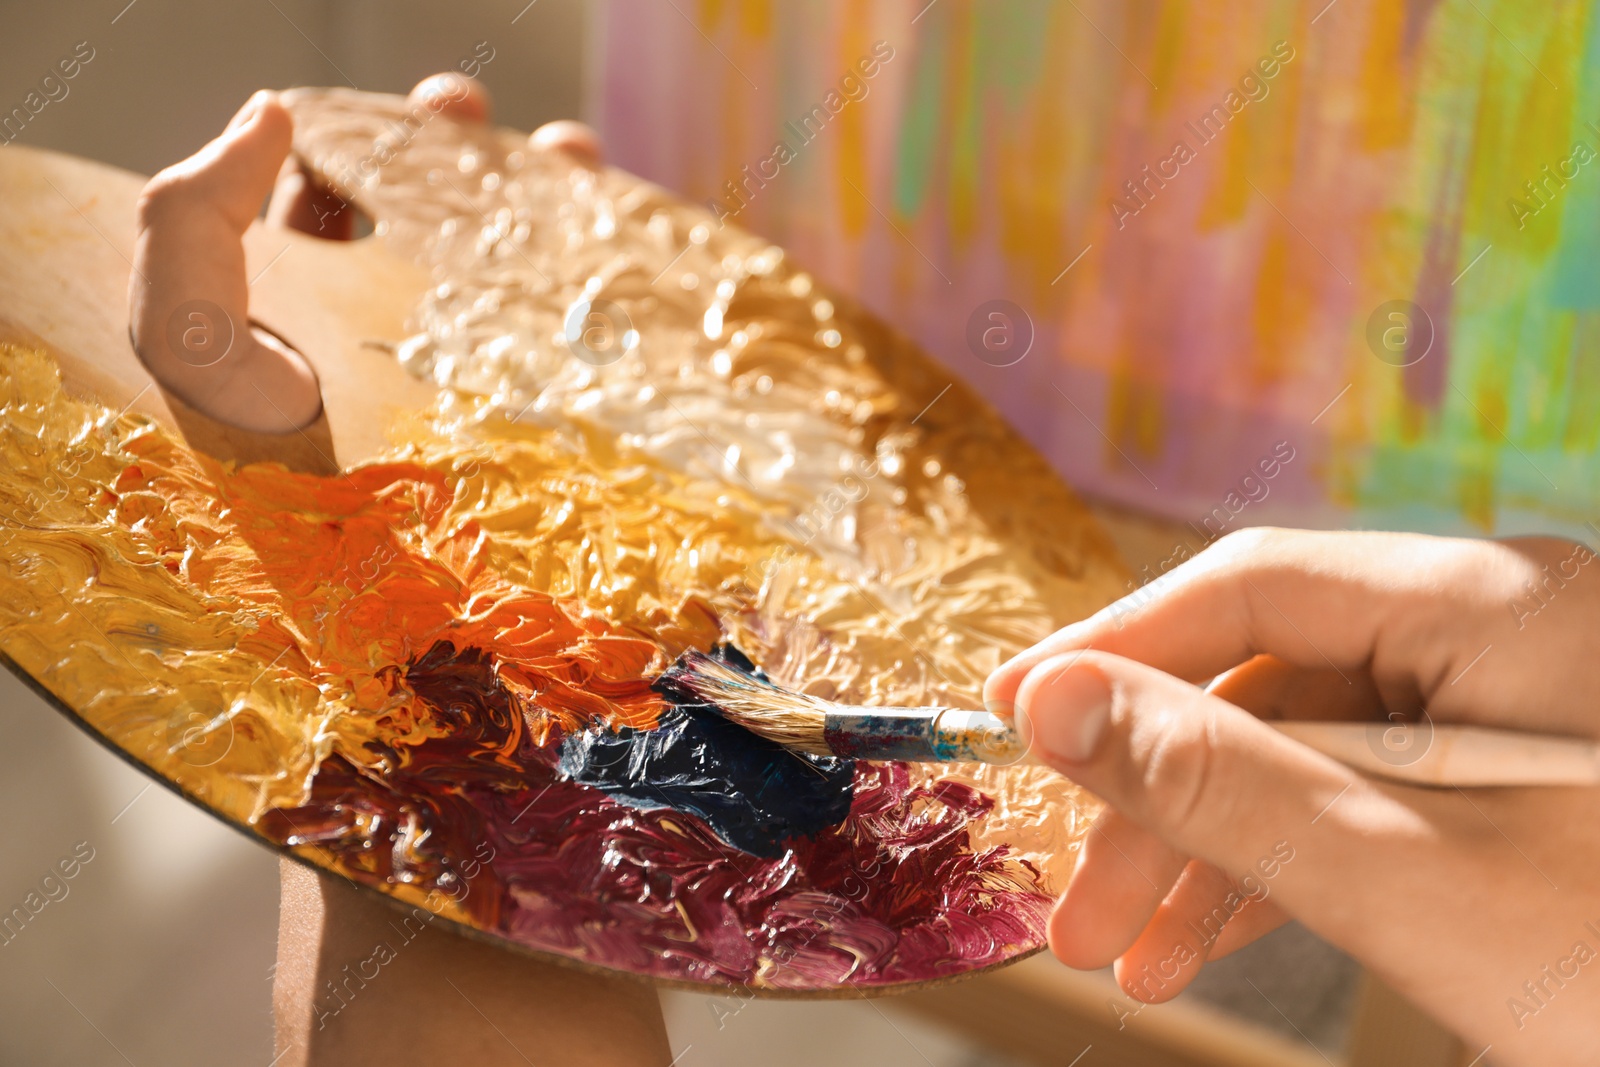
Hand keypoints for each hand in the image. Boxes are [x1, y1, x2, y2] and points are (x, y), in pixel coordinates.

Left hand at [128, 73, 598, 433]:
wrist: (321, 550)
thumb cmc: (241, 448)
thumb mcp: (181, 323)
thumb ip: (197, 210)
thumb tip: (274, 111)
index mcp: (304, 280)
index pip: (342, 181)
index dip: (373, 130)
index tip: (410, 105)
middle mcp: (381, 305)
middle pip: (424, 199)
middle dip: (456, 143)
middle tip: (470, 111)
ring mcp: (449, 344)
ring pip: (496, 244)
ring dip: (532, 186)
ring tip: (565, 153)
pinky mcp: (507, 385)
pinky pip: (548, 311)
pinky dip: (583, 263)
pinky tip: (599, 225)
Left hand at [131, 76, 659, 1064]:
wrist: (427, 717)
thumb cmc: (300, 560)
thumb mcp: (203, 381)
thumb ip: (195, 238)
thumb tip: (267, 122)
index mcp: (311, 371)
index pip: (338, 239)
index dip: (371, 160)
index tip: (423, 111)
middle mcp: (406, 403)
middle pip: (442, 265)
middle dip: (478, 184)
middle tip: (512, 132)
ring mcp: (503, 450)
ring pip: (533, 313)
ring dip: (561, 235)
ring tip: (577, 174)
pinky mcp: (586, 494)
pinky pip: (611, 387)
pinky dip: (632, 322)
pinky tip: (650, 282)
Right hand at [985, 528, 1599, 1065]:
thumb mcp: (1417, 882)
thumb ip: (1226, 785)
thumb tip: (1051, 703)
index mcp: (1496, 606)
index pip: (1250, 586)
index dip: (1114, 649)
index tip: (1007, 717)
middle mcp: (1504, 629)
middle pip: (1271, 680)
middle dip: (1161, 796)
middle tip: (1073, 908)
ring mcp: (1519, 706)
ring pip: (1312, 750)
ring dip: (1210, 848)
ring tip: (1128, 957)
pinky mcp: (1526, 780)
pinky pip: (1372, 796)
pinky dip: (1287, 866)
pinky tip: (1214, 941)